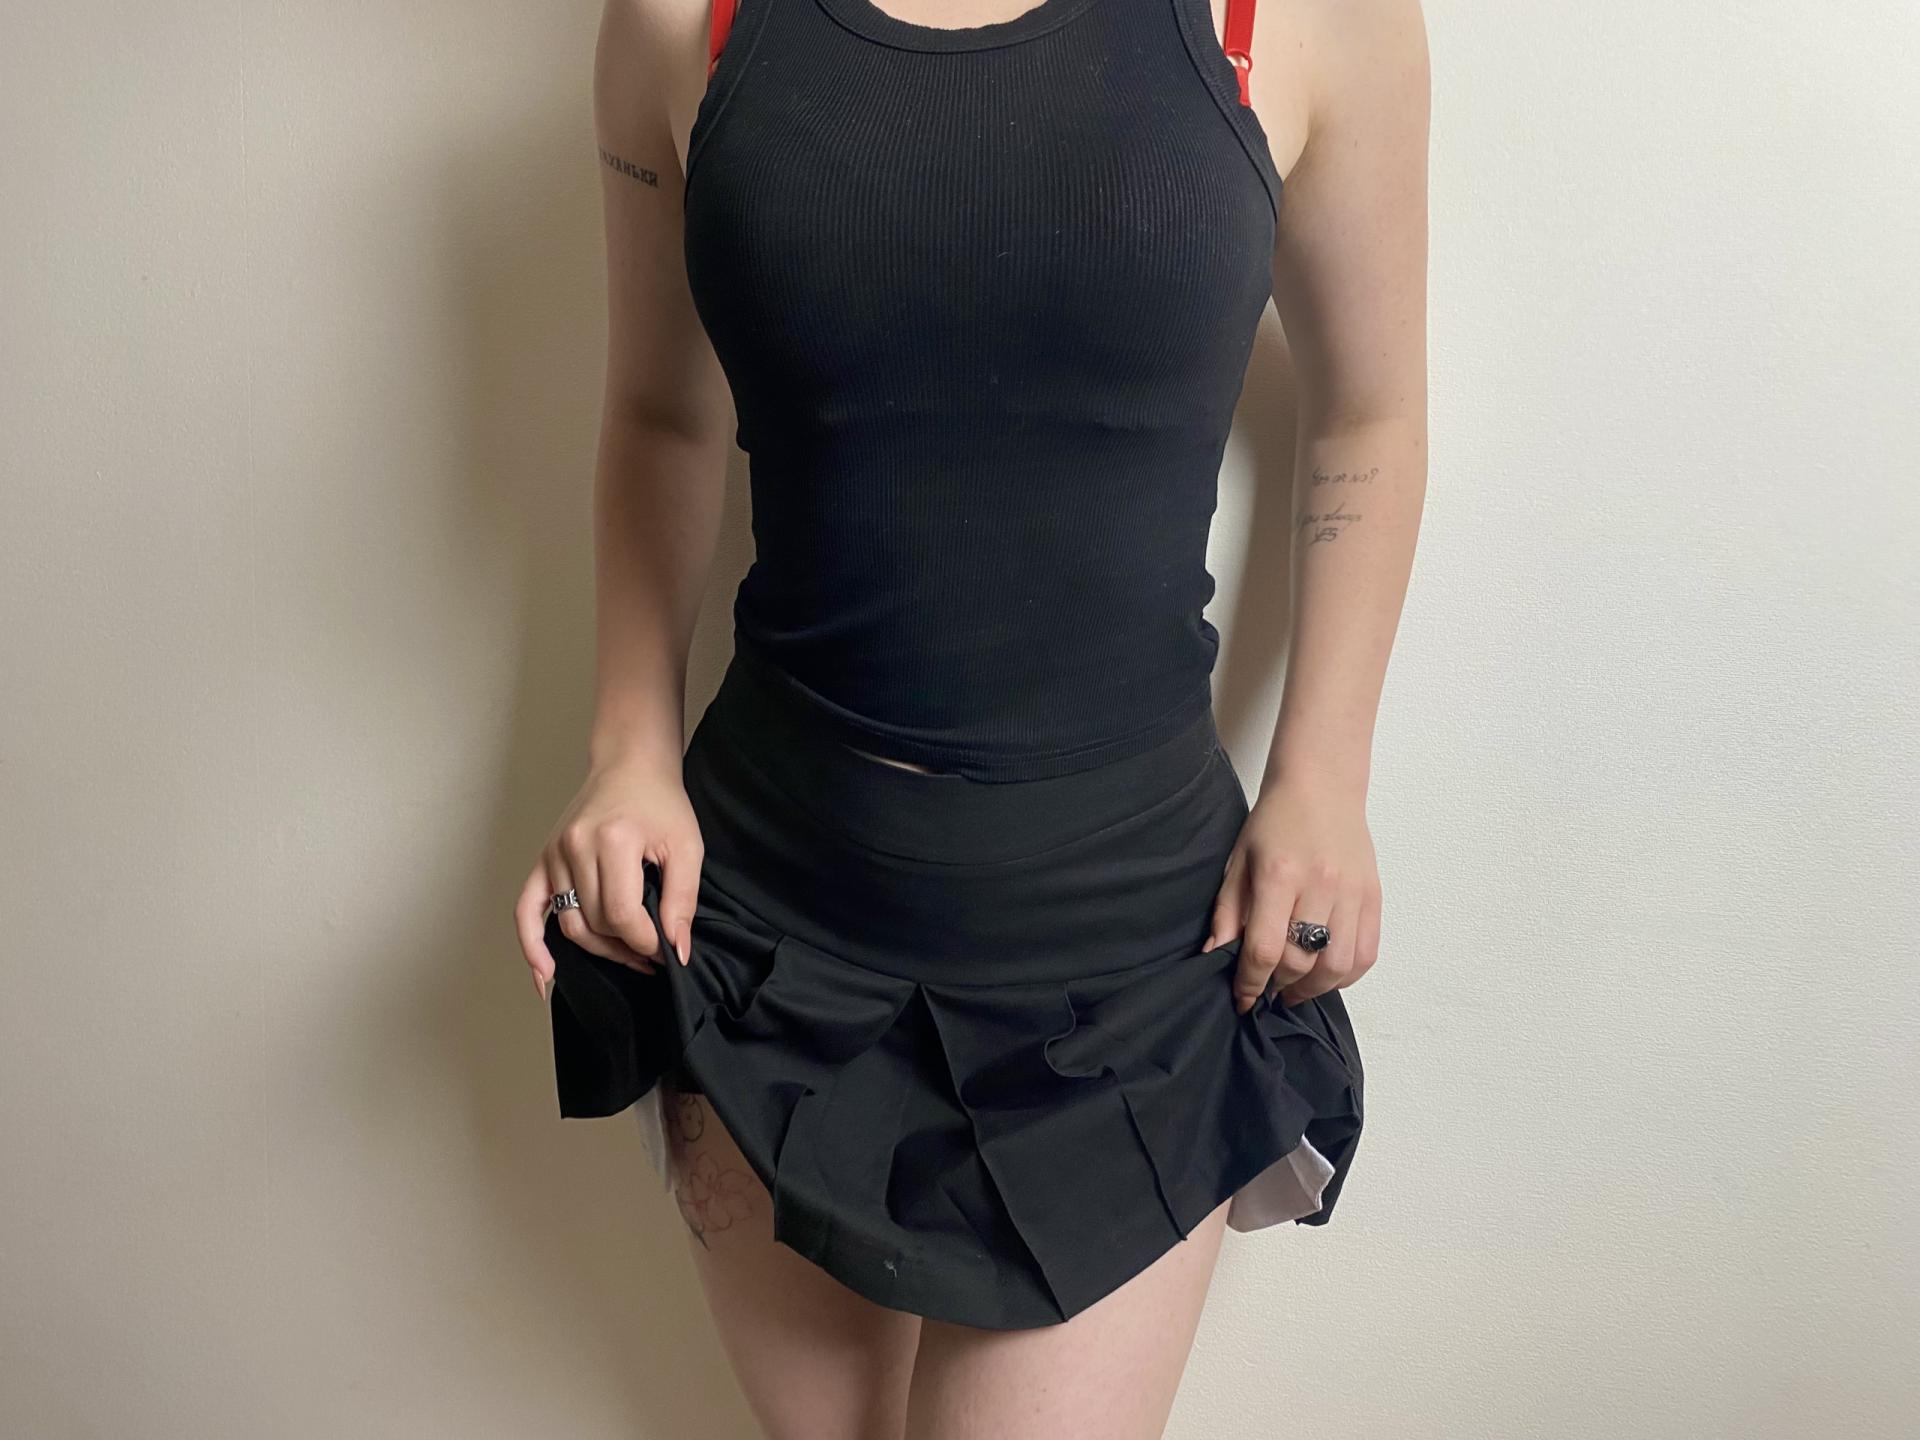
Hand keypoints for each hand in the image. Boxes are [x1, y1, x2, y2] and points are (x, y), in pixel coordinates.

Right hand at [513, 754, 703, 1001]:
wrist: (630, 765)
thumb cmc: (661, 803)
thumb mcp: (687, 847)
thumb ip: (682, 899)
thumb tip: (677, 949)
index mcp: (612, 840)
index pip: (621, 914)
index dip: (646, 942)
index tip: (665, 949)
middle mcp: (574, 846)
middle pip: (594, 923)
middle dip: (627, 948)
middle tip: (653, 954)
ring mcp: (553, 854)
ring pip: (570, 924)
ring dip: (598, 950)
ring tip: (627, 955)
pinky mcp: (543, 860)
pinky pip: (526, 910)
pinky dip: (532, 945)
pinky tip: (545, 974)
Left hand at [1203, 777, 1380, 1013]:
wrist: (1321, 786)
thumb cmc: (1274, 821)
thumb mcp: (1239, 861)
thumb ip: (1228, 912)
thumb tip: (1216, 956)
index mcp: (1280, 875)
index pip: (1264, 948)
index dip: (1250, 983)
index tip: (1242, 998)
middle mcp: (1320, 885)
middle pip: (1300, 961)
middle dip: (1278, 985)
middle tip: (1266, 988)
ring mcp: (1352, 892)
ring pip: (1337, 966)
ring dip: (1313, 988)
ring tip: (1294, 987)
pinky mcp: (1373, 897)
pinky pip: (1366, 954)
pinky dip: (1346, 975)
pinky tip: (1325, 975)